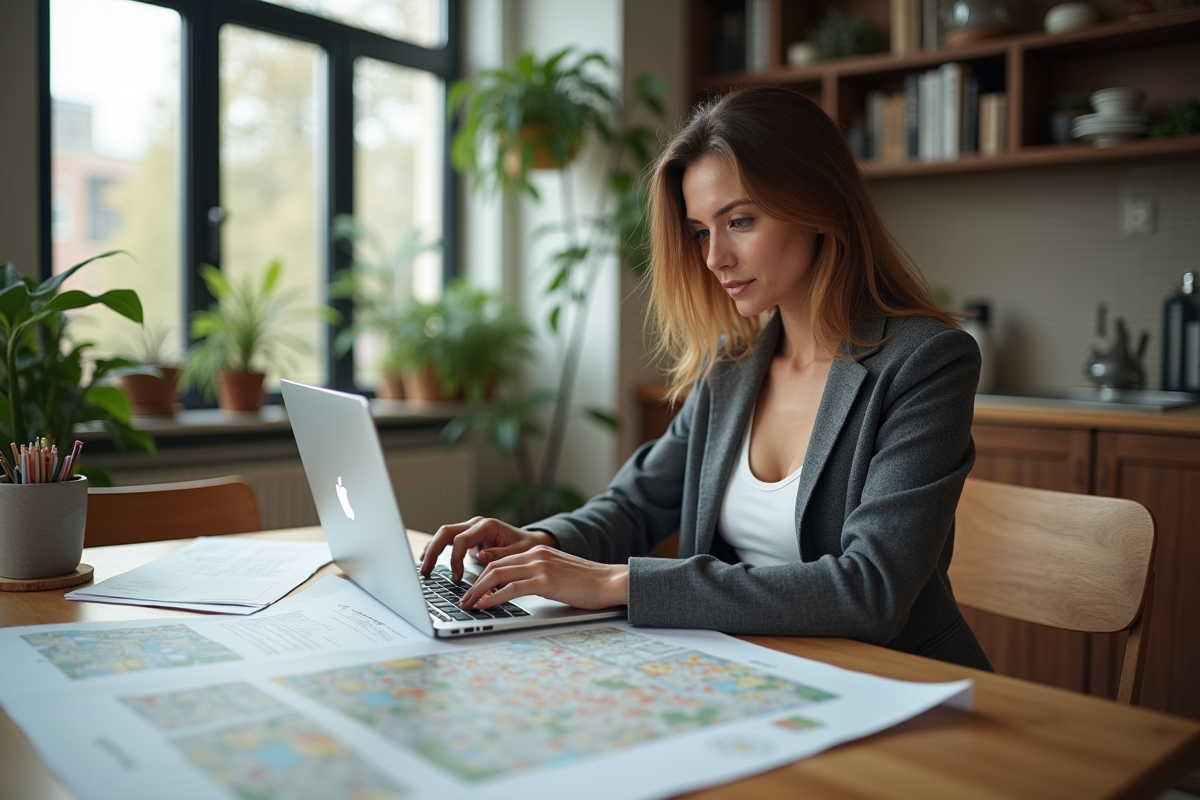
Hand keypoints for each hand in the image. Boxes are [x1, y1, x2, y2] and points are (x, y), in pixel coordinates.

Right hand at [419, 516, 557, 582]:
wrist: (532, 543)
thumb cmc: (527, 548)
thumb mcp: (519, 554)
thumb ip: (501, 555)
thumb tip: (481, 556)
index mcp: (487, 526)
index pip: (461, 539)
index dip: (455, 559)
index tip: (456, 578)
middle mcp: (476, 525)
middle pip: (446, 532)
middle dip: (433, 550)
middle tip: (426, 570)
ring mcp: (471, 530)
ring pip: (444, 534)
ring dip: (431, 549)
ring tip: (423, 568)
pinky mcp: (468, 538)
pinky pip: (448, 541)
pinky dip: (437, 549)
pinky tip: (427, 560)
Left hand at [458, 546, 628, 610]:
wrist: (610, 581)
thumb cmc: (587, 583)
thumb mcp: (557, 575)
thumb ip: (537, 577)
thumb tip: (517, 590)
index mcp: (537, 552)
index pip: (501, 562)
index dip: (482, 577)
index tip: (473, 591)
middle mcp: (535, 555)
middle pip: (494, 567)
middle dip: (475, 584)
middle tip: (464, 600)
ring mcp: (540, 566)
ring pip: (497, 575)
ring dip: (478, 591)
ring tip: (468, 605)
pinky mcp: (545, 581)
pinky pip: (510, 589)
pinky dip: (493, 597)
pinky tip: (484, 606)